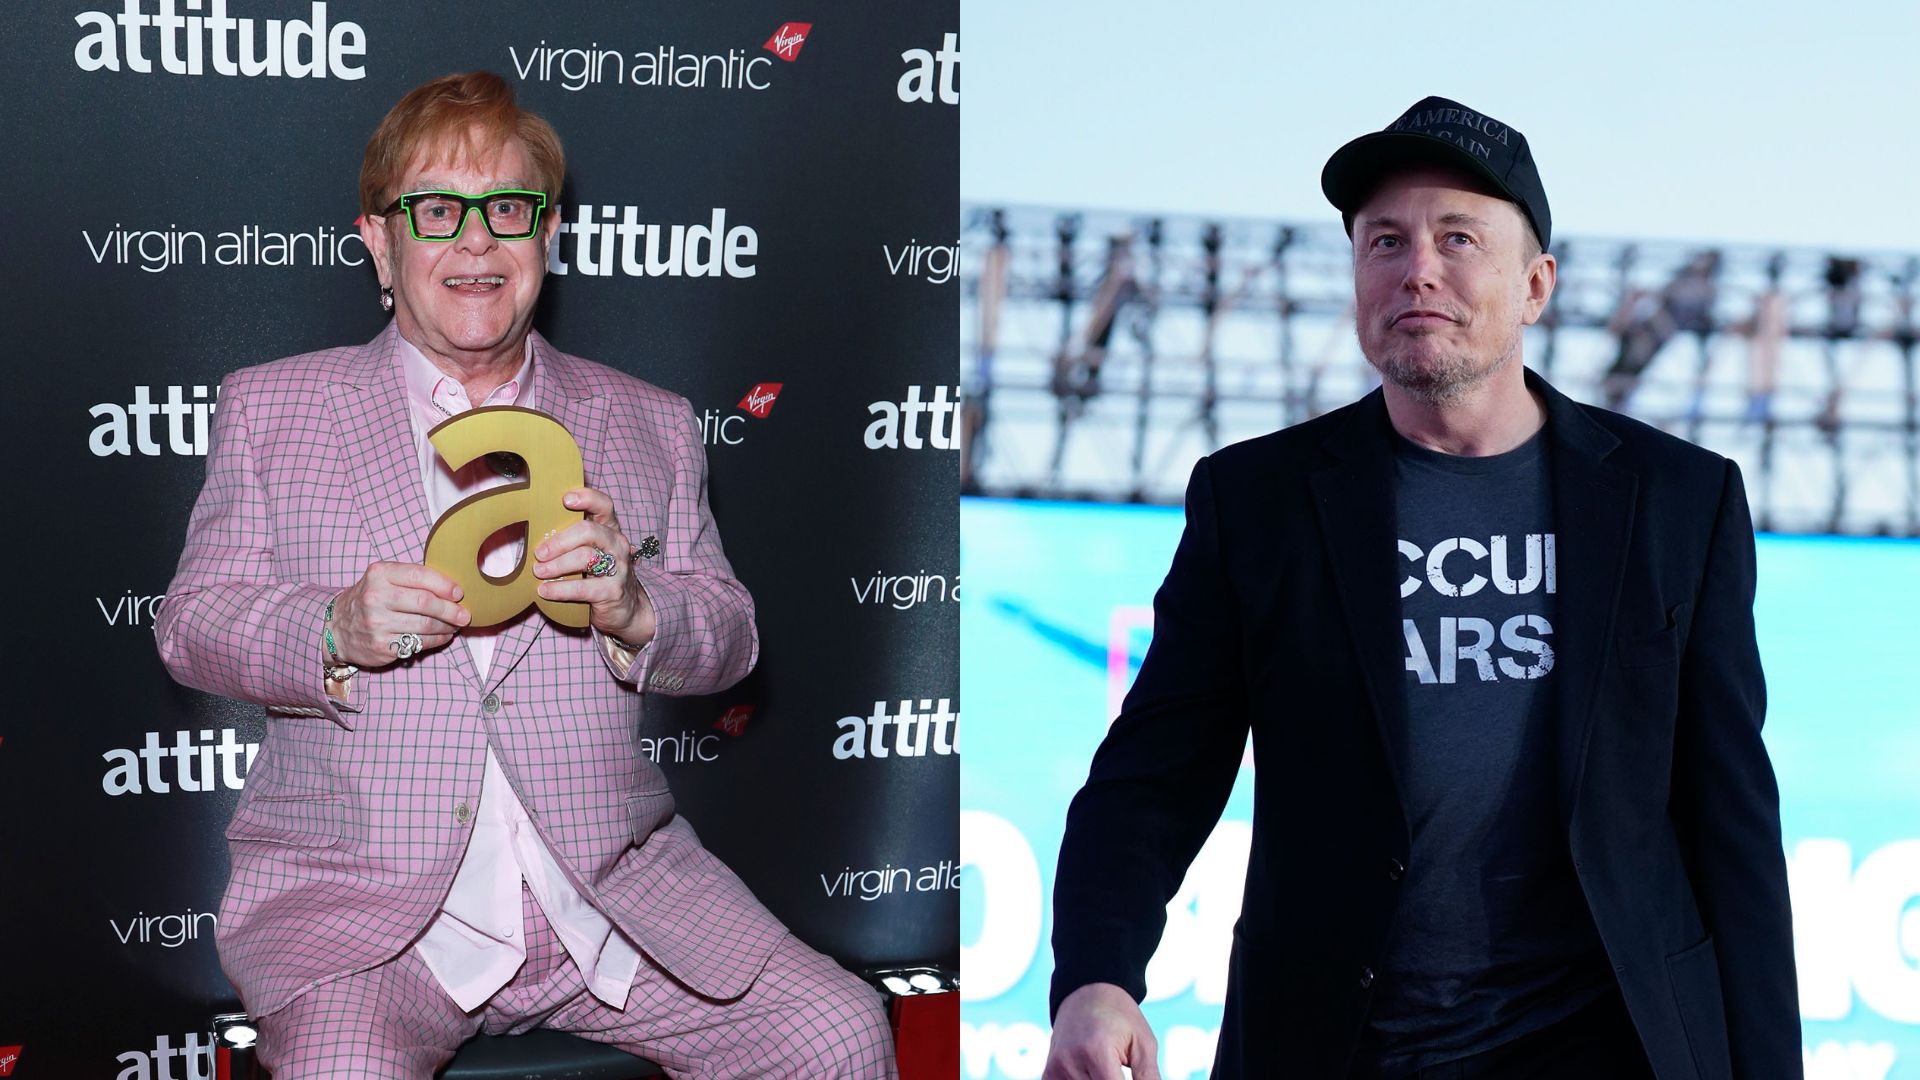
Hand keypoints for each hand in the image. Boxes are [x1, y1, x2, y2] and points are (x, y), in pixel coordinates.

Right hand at [330, 562, 469, 667]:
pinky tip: (443, 636)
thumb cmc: (369, 598)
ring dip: (447, 626)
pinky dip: (437, 640)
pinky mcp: (382, 646)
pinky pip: (419, 643)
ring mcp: (378, 623)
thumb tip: (452, 588)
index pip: (420, 576)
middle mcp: (376, 597)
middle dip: (451, 609)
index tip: (459, 593)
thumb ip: (411, 578)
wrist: (336, 627)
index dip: (445, 585)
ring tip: (455, 625)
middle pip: (426, 602)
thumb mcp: (383, 578)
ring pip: (426, 625)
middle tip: (464, 614)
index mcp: (379, 574)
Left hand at [532, 486, 655, 646]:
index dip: (587, 498)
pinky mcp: (613, 591)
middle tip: (539, 553)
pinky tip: (545, 591)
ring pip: (586, 557)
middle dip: (560, 541)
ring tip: (539, 571)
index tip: (565, 499)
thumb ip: (571, 540)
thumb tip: (532, 533)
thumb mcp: (590, 552)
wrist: (625, 609)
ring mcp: (618, 567)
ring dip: (557, 564)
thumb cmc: (598, 575)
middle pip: (589, 531)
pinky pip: (583, 588)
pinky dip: (560, 589)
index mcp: (609, 530)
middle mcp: (617, 544)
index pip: (604, 505)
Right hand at [1044, 983, 1160, 1079]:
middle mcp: (1071, 1061)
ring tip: (1108, 1067)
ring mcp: (1055, 1069)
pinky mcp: (1048, 1073)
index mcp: (1097, 1051)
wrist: (1087, 993)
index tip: (1132, 1076)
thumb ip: (1148, 1077)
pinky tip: (1091, 1071)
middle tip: (1120, 1066)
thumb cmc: (1120, 1017)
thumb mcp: (1144, 1043)